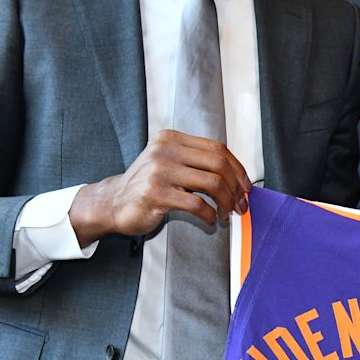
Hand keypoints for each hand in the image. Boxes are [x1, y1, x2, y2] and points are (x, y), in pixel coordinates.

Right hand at [68, 129, 250, 241]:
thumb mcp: (169, 163)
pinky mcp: (156, 193)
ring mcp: (159, 170)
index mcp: (172, 139)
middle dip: (235, 186)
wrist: (113, 203)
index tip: (245, 186)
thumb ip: (195, 162)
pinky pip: (196, 203)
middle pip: (218, 163)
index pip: (216, 148)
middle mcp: (165, 150)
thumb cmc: (146, 186)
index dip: (237, 168)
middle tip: (240, 204)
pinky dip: (209, 214)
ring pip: (211, 183)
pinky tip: (210, 220)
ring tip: (226, 213)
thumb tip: (236, 177)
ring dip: (225, 201)